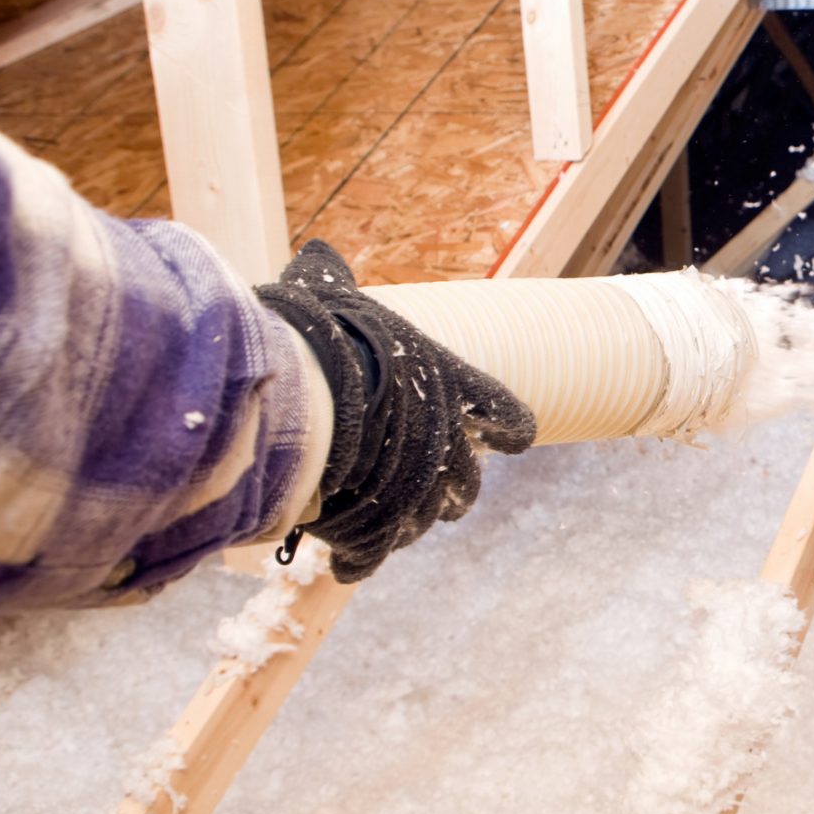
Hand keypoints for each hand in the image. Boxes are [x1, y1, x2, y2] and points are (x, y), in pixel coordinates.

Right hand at [255, 242, 536, 580]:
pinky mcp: (381, 528)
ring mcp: (420, 490)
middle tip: (423, 489)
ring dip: (406, 521)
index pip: (507, 415)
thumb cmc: (320, 336)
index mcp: (452, 386)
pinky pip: (377, 551)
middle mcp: (447, 441)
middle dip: (448, 488)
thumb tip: (316, 255)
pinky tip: (345, 557)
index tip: (504, 436)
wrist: (305, 394)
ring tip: (376, 520)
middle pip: (465, 481)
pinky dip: (361, 556)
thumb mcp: (324, 297)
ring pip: (426, 519)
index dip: (506, 427)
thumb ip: (327, 283)